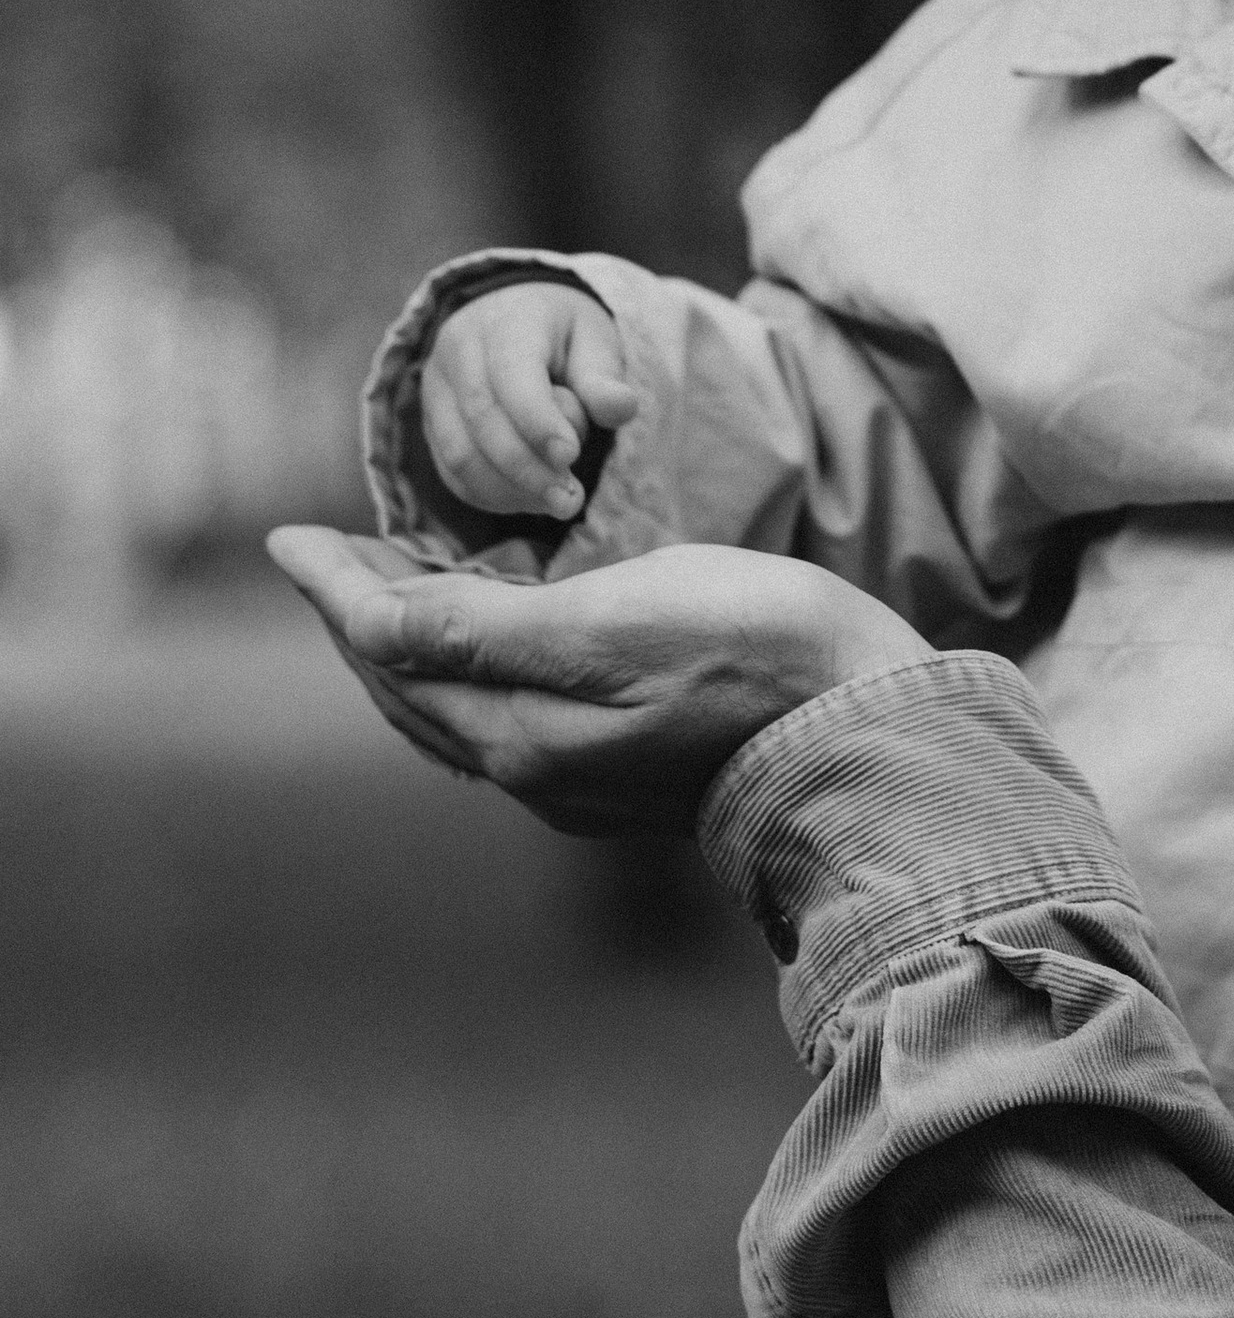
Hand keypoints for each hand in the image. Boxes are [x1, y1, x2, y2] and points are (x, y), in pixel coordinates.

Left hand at [266, 527, 926, 833]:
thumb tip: (367, 626)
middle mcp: (530, 768)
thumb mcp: (609, 617)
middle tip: (329, 552)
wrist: (863, 726)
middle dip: (362, 617)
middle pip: (412, 687)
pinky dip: (468, 669)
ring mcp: (576, 780)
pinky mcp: (621, 773)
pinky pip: (503, 719)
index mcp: (517, 731)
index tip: (286, 537)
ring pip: (456, 707)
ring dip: (413, 645)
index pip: (390, 651)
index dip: (335, 590)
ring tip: (394, 586)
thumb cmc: (747, 647)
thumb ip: (481, 628)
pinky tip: (488, 641)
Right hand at [422, 282, 638, 520]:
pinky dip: (490, 494)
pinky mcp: (431, 422)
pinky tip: (530, 500)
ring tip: (558, 503)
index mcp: (505, 322)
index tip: (570, 457)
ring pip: (459, 452)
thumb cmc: (562, 333)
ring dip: (509, 489)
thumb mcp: (593, 337)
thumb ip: (602, 376)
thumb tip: (620, 409)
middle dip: (527, 468)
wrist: (513, 315)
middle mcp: (459, 350)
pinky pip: (450, 470)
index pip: (511, 374)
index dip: (538, 422)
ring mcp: (437, 388)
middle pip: (481, 420)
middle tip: (571, 500)